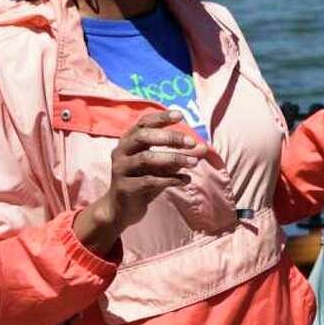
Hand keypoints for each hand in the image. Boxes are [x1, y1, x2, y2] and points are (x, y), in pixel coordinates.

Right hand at [77, 108, 214, 259]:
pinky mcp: (124, 187)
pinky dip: (170, 179)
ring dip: (173, 159)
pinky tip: (185, 180)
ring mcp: (120, 169)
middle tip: (191, 142)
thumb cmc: (143, 181)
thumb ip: (180, 156)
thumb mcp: (163, 167)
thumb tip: (203, 148)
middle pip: (144, 137)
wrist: (122, 209)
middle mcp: (121, 151)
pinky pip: (149, 181)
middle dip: (170, 137)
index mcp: (128, 141)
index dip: (161, 117)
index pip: (144, 123)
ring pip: (147, 159)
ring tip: (194, 163)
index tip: (180, 115)